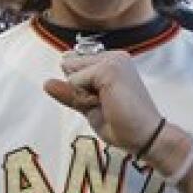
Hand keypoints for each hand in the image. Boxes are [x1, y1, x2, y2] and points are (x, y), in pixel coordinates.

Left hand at [43, 50, 161, 151]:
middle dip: (78, 89)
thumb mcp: (90, 107)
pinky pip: (75, 81)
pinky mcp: (108, 69)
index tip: (105, 101)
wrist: (146, 136)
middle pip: (68, 65)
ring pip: (71, 72)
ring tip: (108, 104)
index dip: (79, 87)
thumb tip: (46, 83)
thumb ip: (70, 93)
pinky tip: (106, 103)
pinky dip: (84, 97)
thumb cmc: (124, 124)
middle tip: (106, 104)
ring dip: (82, 93)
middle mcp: (114, 56)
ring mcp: (113, 60)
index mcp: (113, 61)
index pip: (73, 64)